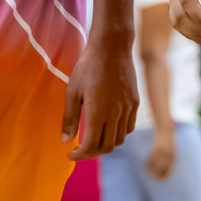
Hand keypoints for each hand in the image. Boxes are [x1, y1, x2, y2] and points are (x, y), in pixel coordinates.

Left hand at [62, 38, 138, 159]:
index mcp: (98, 111)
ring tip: (93, 138)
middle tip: (80, 149)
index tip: (71, 153)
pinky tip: (108, 126)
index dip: (80, 155)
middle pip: (107, 146)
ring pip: (119, 139)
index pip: (91, 145)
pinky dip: (118, 133)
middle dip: (91, 153)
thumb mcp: (72, 90)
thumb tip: (65, 140)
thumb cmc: (88, 66)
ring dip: (105, 144)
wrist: (112, 46)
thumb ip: (70, 117)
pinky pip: (128, 127)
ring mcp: (128, 107)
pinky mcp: (134, 102)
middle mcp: (115, 113)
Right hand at [145, 128, 176, 180]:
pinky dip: (148, 163)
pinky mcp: (156, 149)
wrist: (166, 128)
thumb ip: (169, 156)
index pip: (170, 169)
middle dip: (157, 175)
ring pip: (156, 166)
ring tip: (149, 171)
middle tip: (153, 176)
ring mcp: (162, 152)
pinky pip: (151, 159)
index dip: (165, 175)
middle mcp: (168, 155)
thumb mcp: (171, 148)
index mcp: (173, 155)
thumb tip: (164, 165)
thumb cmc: (168, 139)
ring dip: (152, 170)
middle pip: (163, 169)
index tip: (161, 179)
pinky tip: (146, 164)